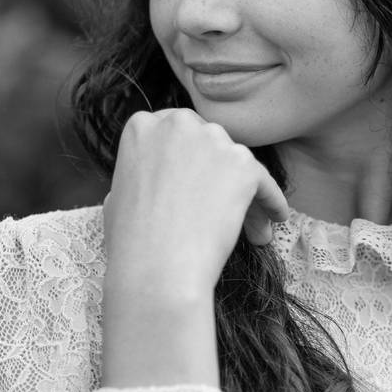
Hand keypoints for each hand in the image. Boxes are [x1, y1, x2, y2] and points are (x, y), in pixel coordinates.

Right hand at [102, 108, 289, 305]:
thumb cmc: (132, 243)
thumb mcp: (117, 197)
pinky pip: (264, 182)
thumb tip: (153, 180)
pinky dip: (271, 201)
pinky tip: (275, 218)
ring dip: (244, 195)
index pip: (178, 136)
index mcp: (141, 126)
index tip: (199, 184)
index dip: (190, 162)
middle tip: (223, 208)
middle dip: (220, 176)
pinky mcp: (243, 164)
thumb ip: (138, 175)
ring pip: (238, 166)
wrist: (157, 268)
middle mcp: (177, 123)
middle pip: (210, 146)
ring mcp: (212, 140)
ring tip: (252, 229)